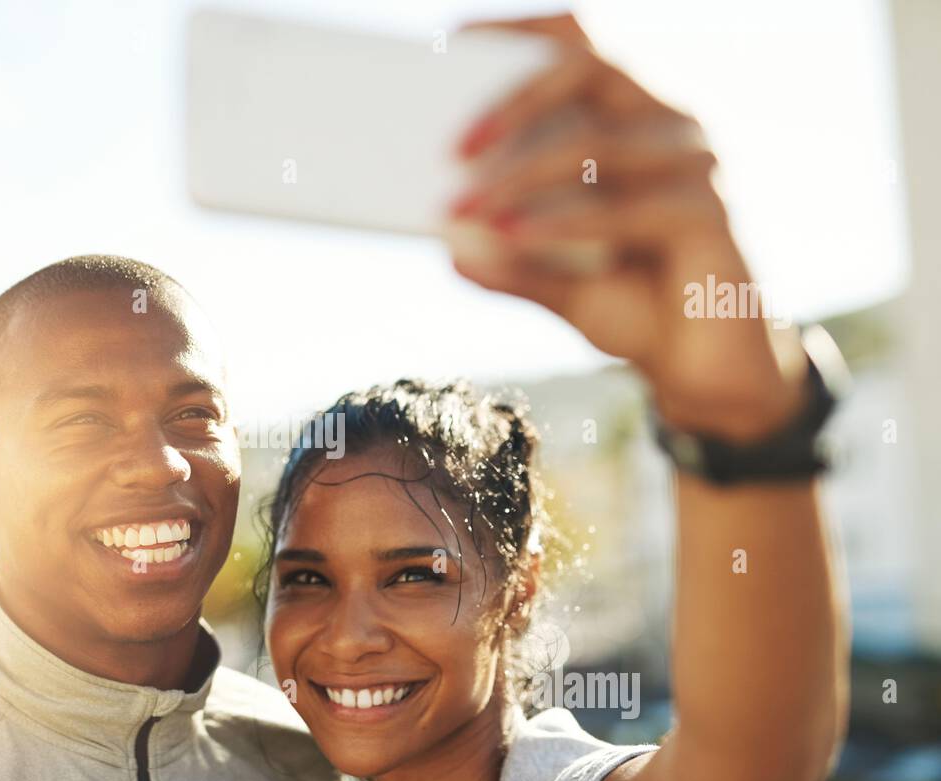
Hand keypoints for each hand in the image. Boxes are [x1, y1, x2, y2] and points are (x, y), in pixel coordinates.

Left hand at [445, 14, 805, 441]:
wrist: (698, 370)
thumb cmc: (632, 306)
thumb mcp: (554, 282)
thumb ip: (506, 259)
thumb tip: (448, 246)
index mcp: (635, 115)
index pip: (582, 42)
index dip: (522, 29)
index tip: (452, 39)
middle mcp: (670, 121)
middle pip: (587, 68)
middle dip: (510, 101)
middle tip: (451, 148)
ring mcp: (695, 162)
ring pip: (593, 140)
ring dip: (516, 174)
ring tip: (461, 210)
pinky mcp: (708, 212)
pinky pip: (621, 207)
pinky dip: (559, 219)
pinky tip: (509, 232)